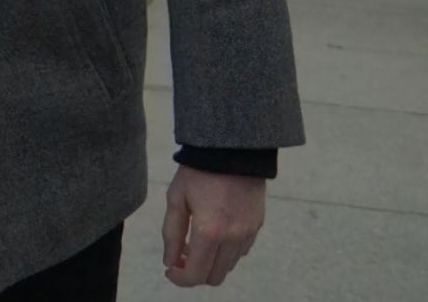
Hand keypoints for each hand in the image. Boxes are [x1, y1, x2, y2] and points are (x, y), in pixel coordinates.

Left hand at [161, 165, 264, 286]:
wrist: (233, 148)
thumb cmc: (198, 171)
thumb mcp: (176, 199)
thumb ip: (172, 234)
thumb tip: (170, 262)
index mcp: (209, 232)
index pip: (196, 274)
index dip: (180, 278)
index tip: (170, 270)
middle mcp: (233, 238)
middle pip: (214, 276)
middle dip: (195, 273)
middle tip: (182, 255)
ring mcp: (248, 233)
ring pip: (228, 266)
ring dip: (211, 262)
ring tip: (196, 242)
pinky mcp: (257, 226)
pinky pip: (240, 251)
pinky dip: (225, 252)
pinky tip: (215, 234)